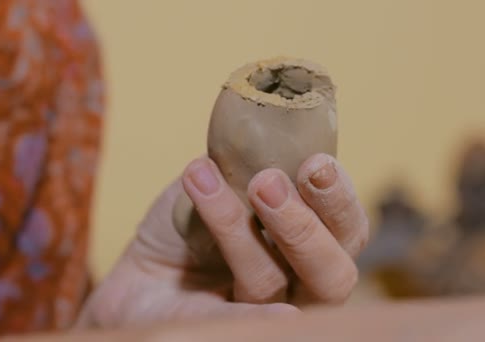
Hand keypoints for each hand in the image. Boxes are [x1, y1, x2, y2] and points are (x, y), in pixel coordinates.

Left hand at [75, 154, 368, 328]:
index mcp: (308, 240)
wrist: (139, 274)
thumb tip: (259, 124)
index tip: (316, 162)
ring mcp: (262, 312)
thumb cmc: (189, 226)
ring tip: (204, 180)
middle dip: (303, 223)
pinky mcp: (221, 330)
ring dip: (238, 230)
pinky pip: (242, 326)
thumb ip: (245, 163)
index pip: (346, 228)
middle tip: (269, 182)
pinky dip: (258, 317)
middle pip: (333, 271)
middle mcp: (296, 281)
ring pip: (270, 281)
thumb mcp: (218, 182)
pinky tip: (275, 310)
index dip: (339, 198)